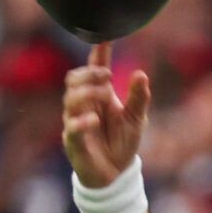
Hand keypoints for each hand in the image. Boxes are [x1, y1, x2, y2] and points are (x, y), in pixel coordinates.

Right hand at [62, 43, 151, 187]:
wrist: (115, 174)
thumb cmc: (122, 143)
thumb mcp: (137, 118)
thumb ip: (139, 97)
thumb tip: (141, 73)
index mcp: (99, 96)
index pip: (94, 69)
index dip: (97, 53)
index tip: (105, 37)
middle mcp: (84, 105)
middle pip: (74, 79)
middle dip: (90, 73)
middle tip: (108, 76)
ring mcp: (76, 121)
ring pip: (70, 98)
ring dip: (88, 92)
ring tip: (107, 95)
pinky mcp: (73, 141)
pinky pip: (72, 127)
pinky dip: (82, 121)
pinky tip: (95, 119)